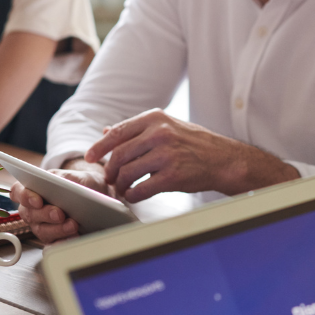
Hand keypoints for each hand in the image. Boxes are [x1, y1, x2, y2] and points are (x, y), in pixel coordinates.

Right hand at [10, 159, 106, 243]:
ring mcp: (41, 226)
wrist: (96, 195)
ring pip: (42, 231)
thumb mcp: (73, 177)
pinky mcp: (52, 239)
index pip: (18, 192)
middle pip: (30, 214)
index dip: (25, 196)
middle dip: (45, 214)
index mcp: (33, 190)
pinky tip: (73, 238)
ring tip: (73, 225)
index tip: (38, 200)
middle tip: (59, 214)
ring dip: (58, 229)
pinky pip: (52, 245)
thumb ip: (62, 178)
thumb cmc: (79, 184)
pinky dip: (62, 243)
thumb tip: (58, 184)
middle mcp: (33, 210)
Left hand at [85, 109, 297, 201]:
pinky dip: (133, 195)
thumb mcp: (168, 126)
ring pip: (128, 172)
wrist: (224, 159)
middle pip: (119, 154)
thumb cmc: (195, 143)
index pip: (118, 132)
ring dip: (120, 184)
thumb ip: (138, 129)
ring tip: (122, 188)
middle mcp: (160, 134)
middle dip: (110, 170)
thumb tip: (107, 131)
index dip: (100, 146)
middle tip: (109, 178)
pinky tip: (135, 195)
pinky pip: (142, 189)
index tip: (90, 156)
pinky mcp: (173, 176)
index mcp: (156, 119)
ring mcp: (167, 155)